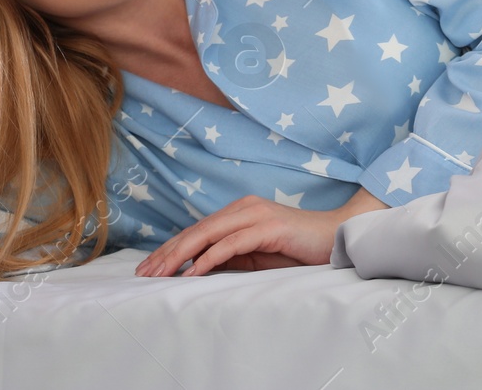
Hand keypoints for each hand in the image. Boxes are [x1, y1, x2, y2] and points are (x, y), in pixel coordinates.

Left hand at [134, 188, 390, 277]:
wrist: (337, 238)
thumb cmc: (299, 249)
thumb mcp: (257, 255)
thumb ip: (230, 255)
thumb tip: (197, 266)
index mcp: (240, 211)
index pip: (197, 230)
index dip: (170, 248)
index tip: (149, 267)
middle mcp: (244, 207)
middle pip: (196, 230)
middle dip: (167, 252)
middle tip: (144, 273)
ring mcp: (255, 215)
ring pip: (207, 234)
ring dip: (180, 256)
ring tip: (160, 274)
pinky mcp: (267, 227)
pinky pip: (230, 244)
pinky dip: (208, 258)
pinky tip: (192, 272)